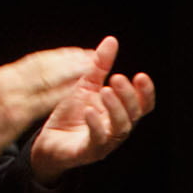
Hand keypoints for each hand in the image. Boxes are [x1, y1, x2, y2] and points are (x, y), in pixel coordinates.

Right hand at [0, 43, 104, 168]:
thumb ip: (10, 87)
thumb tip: (28, 81)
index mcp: (2, 77)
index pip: (35, 61)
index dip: (59, 56)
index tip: (77, 53)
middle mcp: (7, 82)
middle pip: (44, 65)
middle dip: (69, 59)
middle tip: (91, 55)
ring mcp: (11, 97)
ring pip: (46, 78)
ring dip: (70, 71)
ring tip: (91, 68)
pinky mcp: (14, 115)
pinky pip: (43, 100)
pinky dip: (61, 93)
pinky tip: (77, 91)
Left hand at [28, 36, 157, 179]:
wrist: (47, 140)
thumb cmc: (70, 114)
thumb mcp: (85, 85)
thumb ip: (100, 65)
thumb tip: (111, 40)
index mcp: (121, 112)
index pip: (143, 104)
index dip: (146, 91)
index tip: (140, 76)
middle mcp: (117, 128)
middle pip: (134, 114)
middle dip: (128, 96)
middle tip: (117, 79)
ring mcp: (106, 142)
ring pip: (120, 128)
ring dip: (115, 108)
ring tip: (105, 91)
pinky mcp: (89, 152)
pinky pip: (98, 140)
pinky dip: (96, 125)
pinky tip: (89, 111)